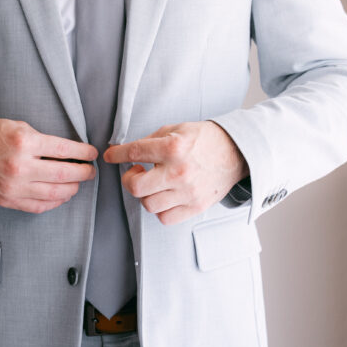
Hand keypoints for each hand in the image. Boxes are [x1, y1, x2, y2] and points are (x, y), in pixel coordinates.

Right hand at [0, 118, 96, 212]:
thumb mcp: (15, 126)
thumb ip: (40, 139)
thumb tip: (67, 150)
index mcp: (23, 142)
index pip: (63, 150)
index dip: (83, 153)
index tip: (91, 153)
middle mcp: (20, 166)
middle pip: (63, 174)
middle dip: (83, 173)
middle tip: (90, 170)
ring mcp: (13, 187)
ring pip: (54, 193)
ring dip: (72, 188)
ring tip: (77, 183)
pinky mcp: (8, 200)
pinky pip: (39, 206)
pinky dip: (54, 202)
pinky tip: (61, 195)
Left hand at [104, 121, 247, 225]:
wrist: (237, 152)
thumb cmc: (206, 139)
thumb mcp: (177, 128)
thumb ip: (152, 140)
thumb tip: (128, 151)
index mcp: (173, 148)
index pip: (134, 153)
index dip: (116, 155)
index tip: (110, 156)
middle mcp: (179, 172)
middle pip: (136, 186)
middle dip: (129, 179)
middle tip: (135, 172)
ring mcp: (188, 192)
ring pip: (148, 204)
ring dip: (145, 194)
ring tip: (153, 184)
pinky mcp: (195, 206)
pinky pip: (165, 218)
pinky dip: (160, 209)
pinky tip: (164, 196)